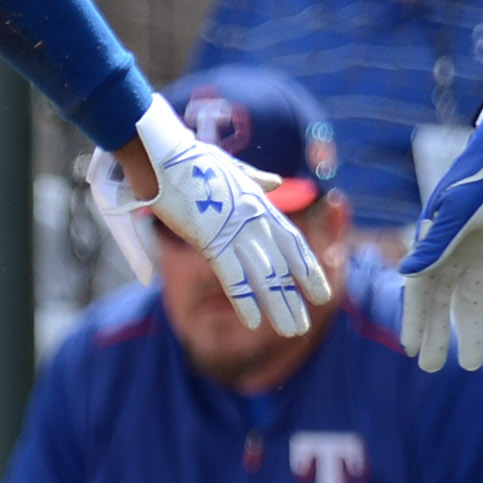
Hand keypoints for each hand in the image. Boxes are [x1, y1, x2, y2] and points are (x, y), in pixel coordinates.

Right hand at [113, 93, 329, 333]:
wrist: (162, 152)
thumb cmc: (190, 158)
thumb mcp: (231, 168)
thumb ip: (255, 179)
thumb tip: (275, 182)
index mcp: (258, 202)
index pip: (292, 241)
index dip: (307, 267)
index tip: (320, 290)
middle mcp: (254, 217)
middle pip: (282, 264)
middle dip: (295, 296)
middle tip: (305, 324)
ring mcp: (234, 228)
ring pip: (265, 274)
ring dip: (278, 305)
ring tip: (292, 330)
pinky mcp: (210, 239)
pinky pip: (232, 276)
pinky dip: (244, 300)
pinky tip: (254, 323)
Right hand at [397, 94, 482, 370]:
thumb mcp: (461, 212)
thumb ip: (436, 243)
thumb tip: (406, 274)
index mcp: (433, 240)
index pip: (419, 289)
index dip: (414, 319)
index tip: (411, 349)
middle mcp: (450, 248)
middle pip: (441, 301)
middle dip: (437, 333)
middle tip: (433, 369)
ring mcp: (476, 249)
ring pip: (469, 298)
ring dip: (469, 328)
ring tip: (471, 363)